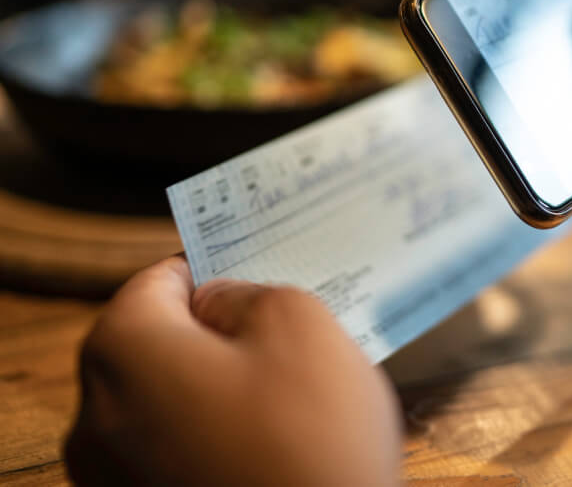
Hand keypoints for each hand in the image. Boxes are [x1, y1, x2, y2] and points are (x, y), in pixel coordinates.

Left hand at [65, 257, 401, 486]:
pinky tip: (272, 445)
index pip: (157, 281)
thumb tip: (221, 302)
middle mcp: (97, 418)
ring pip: (168, 400)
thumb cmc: (311, 444)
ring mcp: (112, 478)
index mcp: (124, 353)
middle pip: (157, 342)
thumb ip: (249, 293)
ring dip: (220, 388)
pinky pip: (175, 450)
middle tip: (283, 335)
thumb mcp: (300, 325)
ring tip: (288, 396)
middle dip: (217, 332)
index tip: (255, 275)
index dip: (212, 270)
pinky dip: (216, 436)